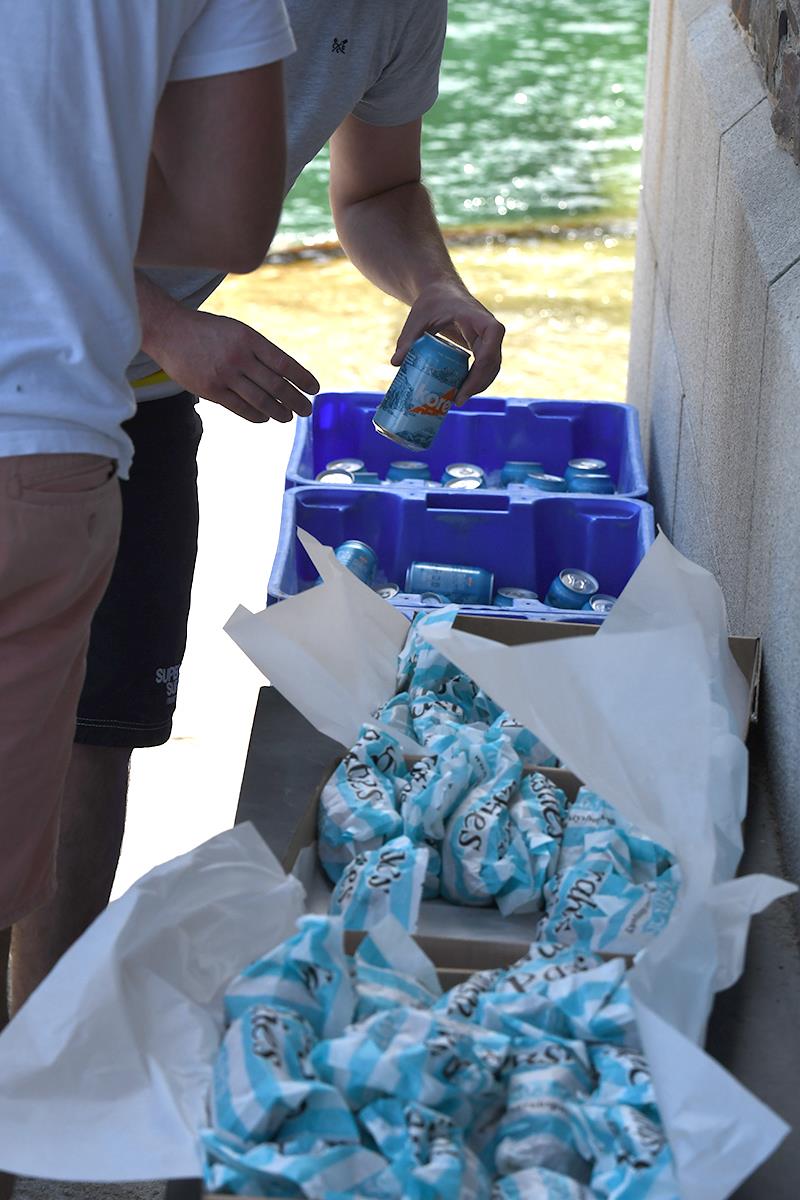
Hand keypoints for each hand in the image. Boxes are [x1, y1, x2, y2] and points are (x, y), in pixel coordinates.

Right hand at [154, 307, 318, 422]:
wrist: (169, 331)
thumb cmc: (207, 331)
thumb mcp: (236, 331)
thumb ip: (257, 351)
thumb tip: (283, 377)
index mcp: (249, 338)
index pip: (284, 363)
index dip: (302, 379)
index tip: (314, 389)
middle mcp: (239, 357)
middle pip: (276, 385)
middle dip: (296, 400)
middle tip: (306, 410)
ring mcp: (224, 374)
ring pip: (261, 400)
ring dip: (279, 411)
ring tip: (288, 416)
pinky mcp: (211, 390)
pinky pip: (241, 408)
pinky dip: (257, 415)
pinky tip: (265, 417)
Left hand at [391, 280, 504, 403]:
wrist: (442, 290)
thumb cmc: (432, 301)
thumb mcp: (419, 317)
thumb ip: (408, 338)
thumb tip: (395, 363)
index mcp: (480, 320)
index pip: (490, 348)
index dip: (480, 373)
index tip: (463, 389)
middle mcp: (490, 330)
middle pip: (493, 363)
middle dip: (478, 385)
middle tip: (457, 400)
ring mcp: (489, 339)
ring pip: (492, 368)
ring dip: (478, 386)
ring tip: (456, 399)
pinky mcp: (483, 346)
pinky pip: (485, 366)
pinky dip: (475, 380)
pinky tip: (460, 392)